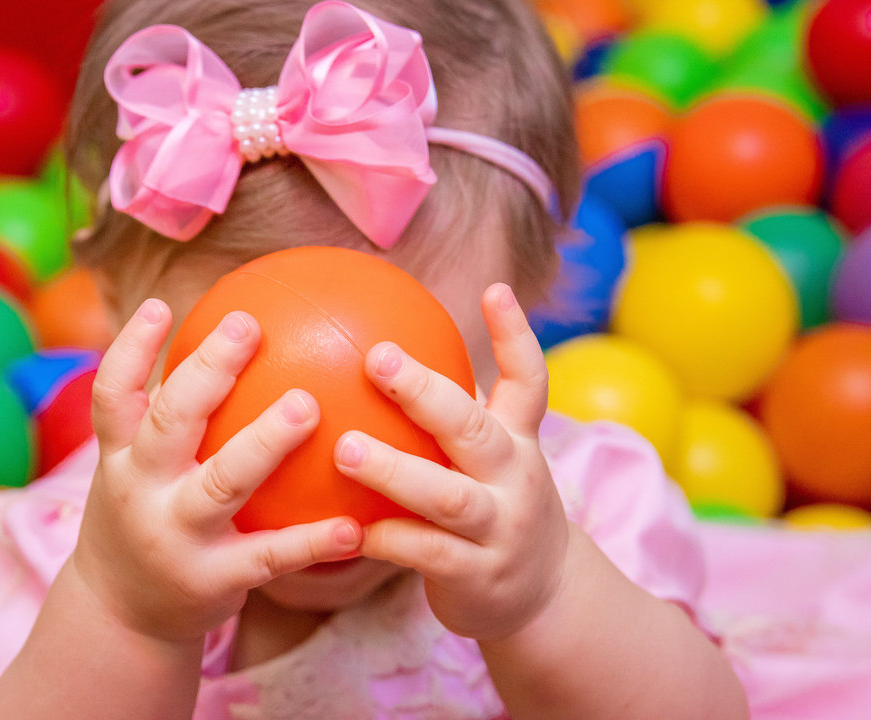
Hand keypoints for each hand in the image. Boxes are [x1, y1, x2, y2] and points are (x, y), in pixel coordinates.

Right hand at [71, 299, 362, 643]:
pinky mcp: (213, 580)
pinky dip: (312, 541)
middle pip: (168, 422)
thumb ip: (170, 417)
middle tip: (250, 326)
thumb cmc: (147, 517)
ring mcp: (176, 536)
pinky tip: (353, 526)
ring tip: (308, 405)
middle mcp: (140, 491)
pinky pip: (270, 555)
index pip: (112, 395)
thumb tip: (229, 339)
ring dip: (265, 442)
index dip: (130, 348)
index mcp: (118, 458)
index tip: (160, 305)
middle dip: (206, 371)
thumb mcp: (135, 470)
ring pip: (222, 482)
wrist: (123, 618)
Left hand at [334, 283, 569, 641]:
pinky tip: (345, 527)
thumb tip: (380, 345)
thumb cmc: (494, 506)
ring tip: (345, 448)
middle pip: (476, 429)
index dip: (515, 335)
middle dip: (426, 393)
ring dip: (394, 471)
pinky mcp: (477, 576)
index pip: (528, 381)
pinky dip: (386, 538)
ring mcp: (500, 529)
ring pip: (447, 497)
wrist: (543, 598)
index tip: (493, 290)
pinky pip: (425, 554)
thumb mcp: (491, 457)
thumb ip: (450, 411)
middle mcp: (516, 478)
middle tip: (377, 359)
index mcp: (518, 441)